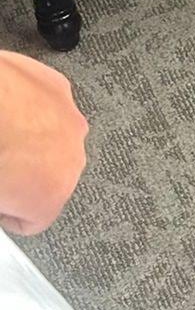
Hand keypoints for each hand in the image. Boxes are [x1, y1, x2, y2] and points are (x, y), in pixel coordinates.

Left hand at [0, 50, 87, 234]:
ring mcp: (69, 122)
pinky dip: (28, 108)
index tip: (0, 203)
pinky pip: (46, 106)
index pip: (32, 220)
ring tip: (2, 135)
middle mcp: (72, 160)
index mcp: (51, 195)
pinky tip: (7, 107)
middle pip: (48, 176)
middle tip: (0, 166)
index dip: (9, 212)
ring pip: (52, 140)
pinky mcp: (59, 89)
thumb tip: (4, 189)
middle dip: (23, 174)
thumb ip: (5, 195)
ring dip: (29, 140)